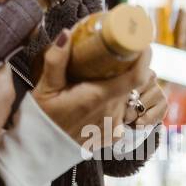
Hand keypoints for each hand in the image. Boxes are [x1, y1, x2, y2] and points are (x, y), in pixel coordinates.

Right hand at [32, 29, 156, 153]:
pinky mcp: (115, 134)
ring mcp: (116, 125)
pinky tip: (99, 96)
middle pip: (135, 82)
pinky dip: (118, 100)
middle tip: (117, 49)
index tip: (140, 41)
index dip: (144, 57)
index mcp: (98, 98)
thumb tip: (66, 33)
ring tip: (106, 74)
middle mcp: (113, 112)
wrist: (41, 152)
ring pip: (131, 96)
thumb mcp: (45, 87)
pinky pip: (124, 110)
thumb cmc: (43, 118)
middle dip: (130, 64)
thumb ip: (56, 60)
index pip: (136, 76)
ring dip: (123, 83)